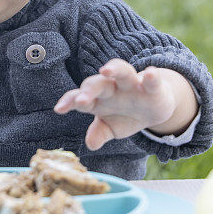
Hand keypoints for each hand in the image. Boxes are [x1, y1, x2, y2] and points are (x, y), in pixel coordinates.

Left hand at [54, 59, 175, 150]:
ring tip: (106, 70)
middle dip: (89, 90)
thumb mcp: (112, 128)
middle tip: (81, 100)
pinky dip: (151, 76)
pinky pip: (151, 79)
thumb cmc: (126, 116)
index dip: (69, 101)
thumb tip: (90, 144)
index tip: (59, 109)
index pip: (80, 97)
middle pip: (98, 84)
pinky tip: (150, 73)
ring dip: (114, 69)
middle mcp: (113, 88)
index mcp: (99, 99)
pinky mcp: (152, 86)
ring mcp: (132, 85)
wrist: (153, 108)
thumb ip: (100, 133)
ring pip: (122, 72)